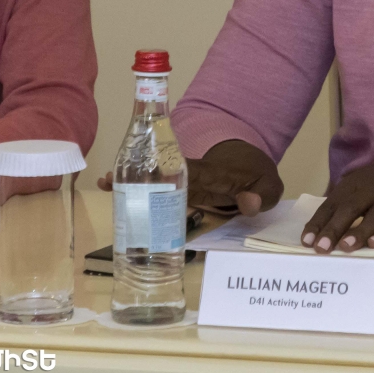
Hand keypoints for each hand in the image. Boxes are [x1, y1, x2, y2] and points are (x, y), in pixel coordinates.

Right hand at [97, 139, 284, 218]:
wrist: (252, 168)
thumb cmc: (259, 177)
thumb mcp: (268, 187)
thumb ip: (261, 196)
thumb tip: (248, 204)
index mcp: (216, 173)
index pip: (195, 171)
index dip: (173, 172)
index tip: (151, 172)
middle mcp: (195, 175)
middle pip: (164, 172)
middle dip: (140, 174)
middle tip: (111, 176)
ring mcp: (185, 182)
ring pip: (155, 180)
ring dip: (131, 180)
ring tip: (105, 182)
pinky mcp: (180, 192)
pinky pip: (157, 191)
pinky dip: (137, 191)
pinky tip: (114, 191)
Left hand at [302, 149, 373, 252]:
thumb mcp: (363, 185)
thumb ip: (344, 204)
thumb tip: (319, 228)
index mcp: (355, 185)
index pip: (331, 205)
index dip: (319, 223)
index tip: (305, 241)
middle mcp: (372, 191)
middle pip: (349, 210)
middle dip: (333, 229)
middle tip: (319, 249)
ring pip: (373, 217)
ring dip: (359, 232)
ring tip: (345, 247)